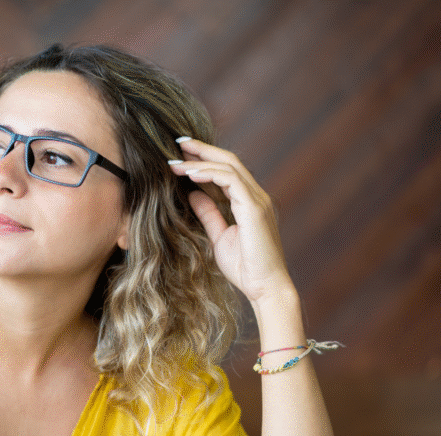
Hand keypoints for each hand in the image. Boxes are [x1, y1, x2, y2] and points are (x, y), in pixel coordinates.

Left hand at [169, 137, 294, 304]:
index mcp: (248, 202)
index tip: (180, 154)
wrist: (265, 288)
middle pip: (229, 160)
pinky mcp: (254, 208)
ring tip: (175, 160)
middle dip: (202, 149)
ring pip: (228, 166)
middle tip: (176, 142)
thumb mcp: (218, 237)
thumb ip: (208, 214)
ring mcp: (257, 200)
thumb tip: (192, 194)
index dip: (204, 159)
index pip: (226, 170)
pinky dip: (209, 174)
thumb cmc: (245, 268)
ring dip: (200, 161)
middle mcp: (255, 196)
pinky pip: (230, 180)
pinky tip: (190, 174)